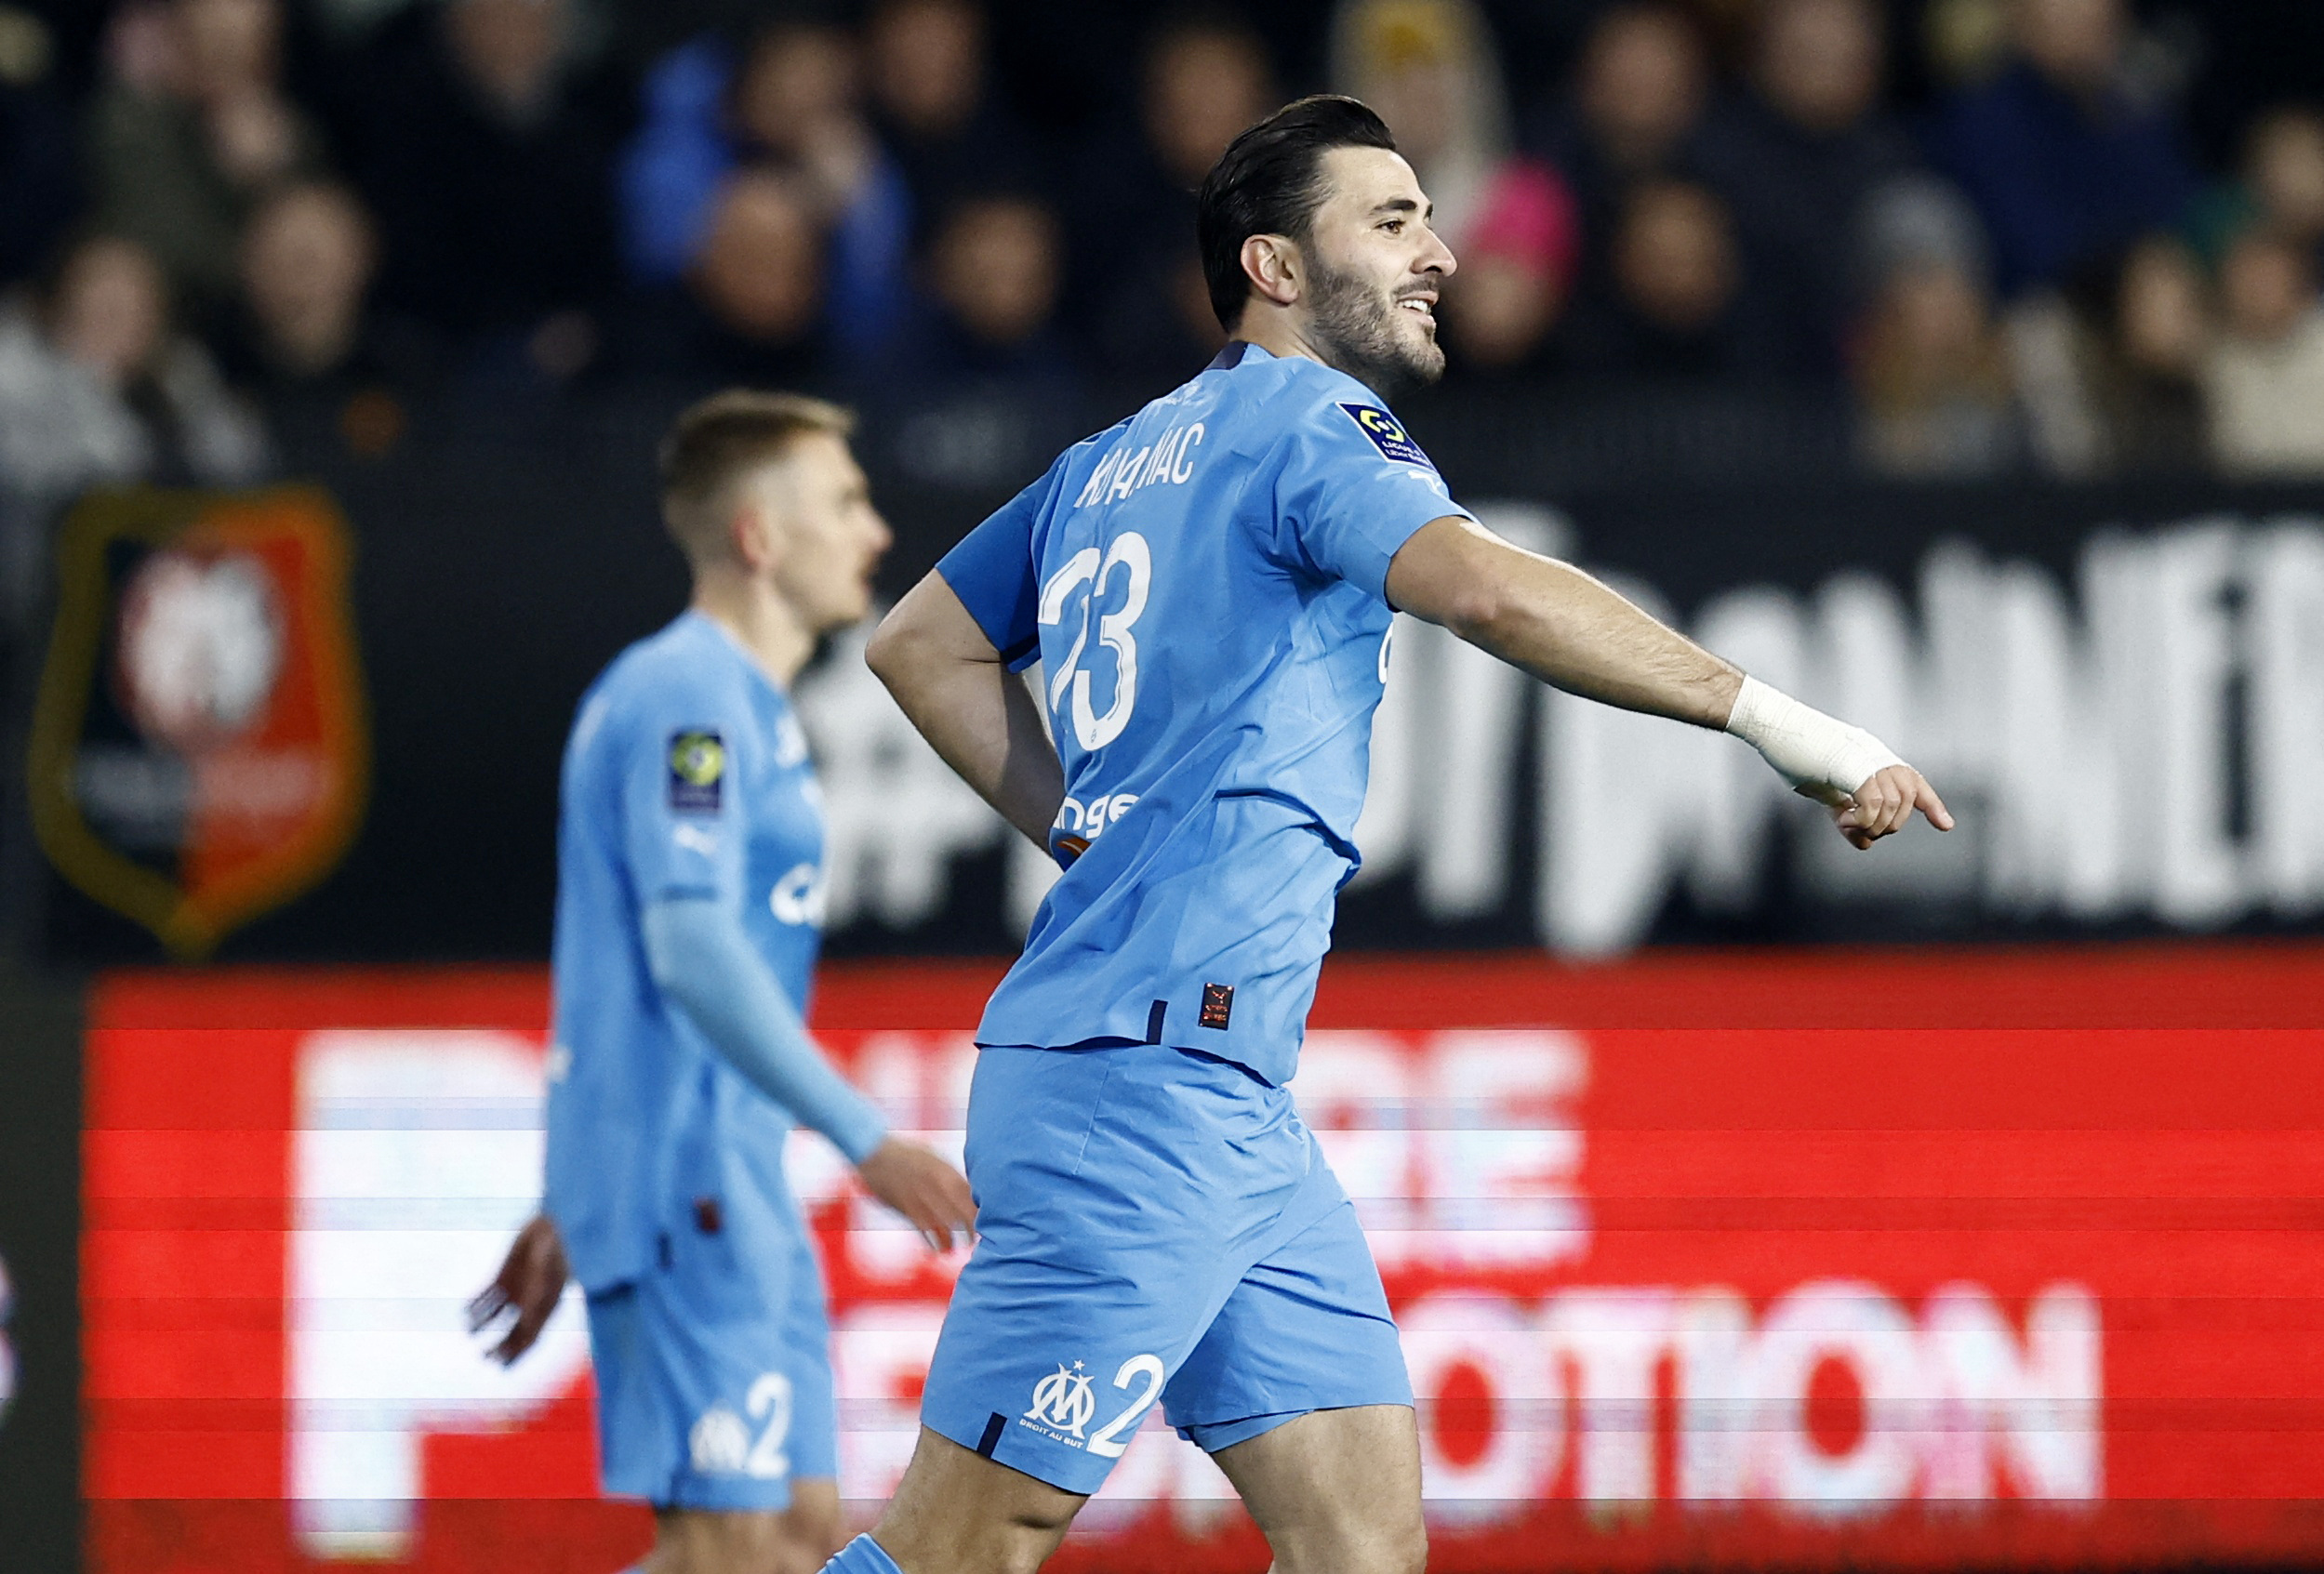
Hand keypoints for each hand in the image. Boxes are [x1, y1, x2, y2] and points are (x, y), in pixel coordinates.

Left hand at [467, 1213, 570, 1365]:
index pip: (530, 1338)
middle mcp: (529, 1303)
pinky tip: (465, 1310)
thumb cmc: (557, 1249)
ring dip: (482, 1324)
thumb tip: (526, 1320)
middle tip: (485, 1356)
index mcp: (545, 1308)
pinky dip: (476, 1303)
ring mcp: (516, 1289)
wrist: (554, 1224)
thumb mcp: (547, 1274)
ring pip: (496, 1315)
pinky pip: (487, 1294)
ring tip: (471, 1329)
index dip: (516, 1354)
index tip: (500, 1364)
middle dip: (500, 1347)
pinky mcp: (504, 1275)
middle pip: (513, 1333)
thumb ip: (537, 1296)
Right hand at [854, 1137, 976, 1252]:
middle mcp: (935, 1187)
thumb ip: (951, 1174)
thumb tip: (968, 1190)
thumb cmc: (907, 1153)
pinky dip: (933, 1242)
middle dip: (971, 1228)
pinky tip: (939, 1249)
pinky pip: (924, 1231)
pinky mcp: (906, 1210)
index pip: (970, 1196)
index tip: (987, 1219)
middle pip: (961, 1213)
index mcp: (945, 1172)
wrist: (875, 1153)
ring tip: (961, 1246)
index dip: (979, 1210)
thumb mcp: (935, 1158)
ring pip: (943, 1226)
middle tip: (977, 1238)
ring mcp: (920, 1200)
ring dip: (953, 1239)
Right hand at [1820, 763, 1954, 849]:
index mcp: (1883, 766)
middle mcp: (1884, 763)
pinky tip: (1843, 820)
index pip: (1916, 786)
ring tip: (1848, 826)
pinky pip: (1873, 803)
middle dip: (1889, 825)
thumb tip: (1865, 844)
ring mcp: (1874, 766)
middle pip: (1906, 801)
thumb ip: (1854, 823)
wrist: (1796, 742)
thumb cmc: (1815, 769)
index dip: (1933, 807)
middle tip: (1861, 832)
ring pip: (1892, 805)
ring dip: (1873, 825)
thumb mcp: (1838, 803)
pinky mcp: (1860, 772)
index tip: (1945, 826)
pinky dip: (1861, 820)